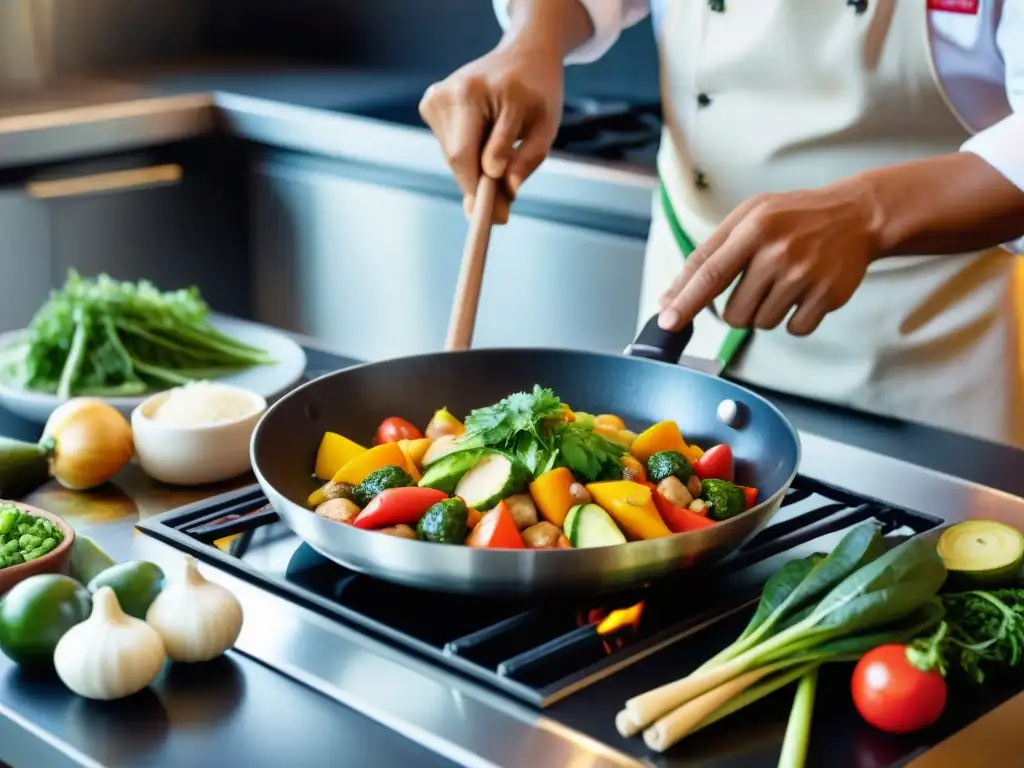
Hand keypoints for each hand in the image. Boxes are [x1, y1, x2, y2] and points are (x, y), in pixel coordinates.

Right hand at [419, 40, 563, 223]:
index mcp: (485, 89)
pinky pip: (449, 145)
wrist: (522, 55)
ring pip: (452, 154)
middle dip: (478, 185)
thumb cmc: (537, 93)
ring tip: (499, 156)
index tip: (495, 219)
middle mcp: (455, 88)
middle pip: (457, 156)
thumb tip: (506, 190)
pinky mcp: (430, 101)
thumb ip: (528, 159)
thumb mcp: (546, 126)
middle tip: (501, 212)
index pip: (470, 151)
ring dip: (475, 168)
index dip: (479, 189)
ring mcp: (437, 94)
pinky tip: (484, 137)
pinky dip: (468, 154)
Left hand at [657, 182, 882, 335]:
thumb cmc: (792, 218)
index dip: (685, 301)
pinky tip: (803, 293)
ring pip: (761, 324)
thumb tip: (671, 298)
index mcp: (753, 227)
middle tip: (756, 286)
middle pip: (733, 312)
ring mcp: (804, 274)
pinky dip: (793, 319)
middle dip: (736, 310)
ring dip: (764, 313)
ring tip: (782, 283)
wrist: (857, 215)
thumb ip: (709, 255)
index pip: (710, 272)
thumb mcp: (748, 218)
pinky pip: (793, 329)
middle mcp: (778, 251)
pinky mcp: (827, 295)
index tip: (666, 322)